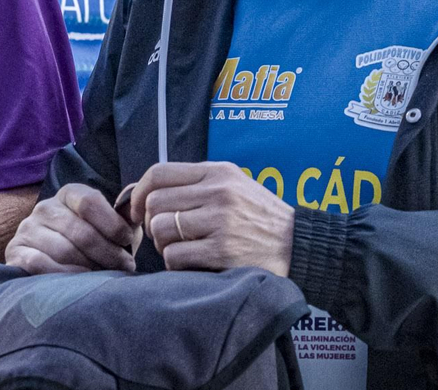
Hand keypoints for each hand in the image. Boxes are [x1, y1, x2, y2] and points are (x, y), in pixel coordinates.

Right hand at [4, 184, 138, 274]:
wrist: (56, 267)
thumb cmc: (93, 245)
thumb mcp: (110, 227)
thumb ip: (124, 214)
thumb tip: (136, 196)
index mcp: (69, 194)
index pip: (89, 202)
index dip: (112, 224)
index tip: (128, 242)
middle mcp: (45, 207)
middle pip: (80, 230)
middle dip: (108, 252)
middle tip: (125, 267)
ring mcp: (27, 229)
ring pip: (63, 250)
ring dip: (89, 268)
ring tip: (105, 277)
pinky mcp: (15, 253)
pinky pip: (40, 264)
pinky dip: (63, 275)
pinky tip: (78, 283)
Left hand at [131, 162, 293, 274]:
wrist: (300, 246)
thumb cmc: (259, 218)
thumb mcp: (234, 186)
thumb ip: (195, 185)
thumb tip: (141, 192)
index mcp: (219, 173)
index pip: (159, 173)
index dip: (138, 192)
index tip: (136, 209)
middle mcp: (219, 193)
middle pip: (155, 203)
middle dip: (150, 223)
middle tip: (163, 236)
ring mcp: (221, 222)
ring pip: (161, 230)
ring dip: (163, 245)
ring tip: (180, 249)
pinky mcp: (223, 252)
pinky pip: (175, 256)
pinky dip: (176, 264)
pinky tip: (193, 264)